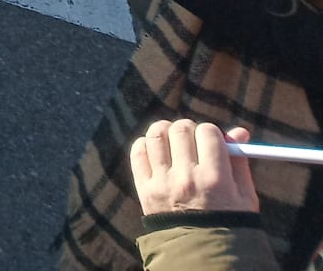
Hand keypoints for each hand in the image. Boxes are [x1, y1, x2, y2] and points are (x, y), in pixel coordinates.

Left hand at [130, 121, 258, 216]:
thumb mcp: (244, 197)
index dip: (211, 132)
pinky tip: (156, 149)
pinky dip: (146, 143)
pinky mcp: (144, 188)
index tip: (212, 139)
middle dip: (189, 128)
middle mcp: (186, 178)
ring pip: (156, 136)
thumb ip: (239, 162)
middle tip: (192, 138)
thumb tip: (239, 131)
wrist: (202, 254)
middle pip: (181, 130)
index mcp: (215, 179)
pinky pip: (138, 152)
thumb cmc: (229, 222)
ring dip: (165, 130)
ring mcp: (162, 183)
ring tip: (173, 138)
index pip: (208, 133)